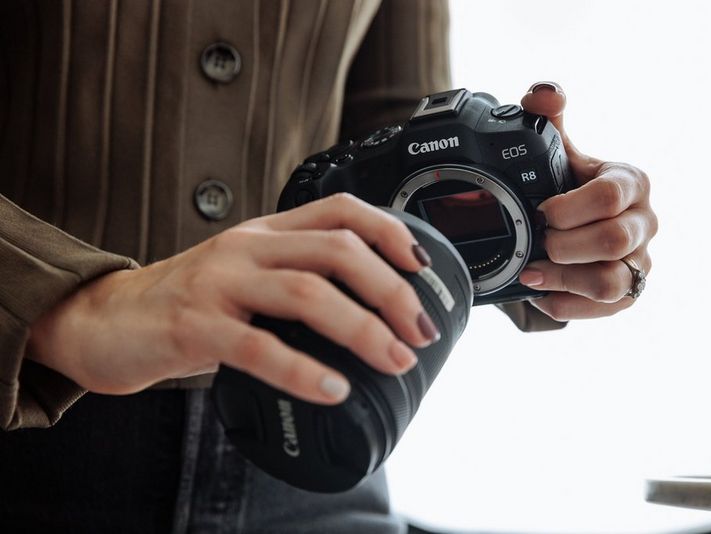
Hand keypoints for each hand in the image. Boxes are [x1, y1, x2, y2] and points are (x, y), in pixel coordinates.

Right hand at [27, 194, 439, 403]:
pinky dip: (302, 369)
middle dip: (391, 291)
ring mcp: (219, 283)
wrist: (107, 320)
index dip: (389, 232)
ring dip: (362, 329)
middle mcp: (246, 247)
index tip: (422, 267)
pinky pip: (258, 346)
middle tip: (420, 331)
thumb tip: (372, 315)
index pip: (340, 210)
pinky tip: (333, 388)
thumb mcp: (248, 275)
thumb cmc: (189, 303)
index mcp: (266, 232)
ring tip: (393, 360)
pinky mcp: (193, 325)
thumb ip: (297, 280)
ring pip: (307, 293)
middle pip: (337, 251)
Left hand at [518, 82, 657, 320]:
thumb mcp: (558, 151)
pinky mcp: (629, 294)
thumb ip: (547, 117)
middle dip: (565, 243)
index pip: (613, 195)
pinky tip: (542, 290)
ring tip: (532, 270)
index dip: (572, 207)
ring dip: (563, 278)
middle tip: (538, 239)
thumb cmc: (569, 187)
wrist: (572, 229)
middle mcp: (643, 223)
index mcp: (630, 182)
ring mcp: (639, 262)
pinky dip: (565, 303)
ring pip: (612, 282)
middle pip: (614, 241)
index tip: (543, 210)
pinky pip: (603, 309)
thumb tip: (543, 94)